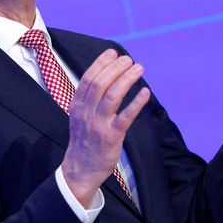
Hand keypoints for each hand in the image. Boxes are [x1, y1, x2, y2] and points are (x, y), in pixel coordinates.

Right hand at [61, 49, 150, 207]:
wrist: (80, 170)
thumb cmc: (84, 139)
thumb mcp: (79, 116)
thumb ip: (89, 98)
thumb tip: (106, 75)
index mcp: (77, 105)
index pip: (88, 78)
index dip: (101, 63)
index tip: (113, 52)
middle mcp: (86, 113)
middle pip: (100, 84)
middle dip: (116, 68)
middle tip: (129, 60)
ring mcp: (98, 125)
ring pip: (112, 96)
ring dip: (127, 79)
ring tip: (139, 68)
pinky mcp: (111, 137)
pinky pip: (125, 117)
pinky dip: (136, 103)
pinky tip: (145, 92)